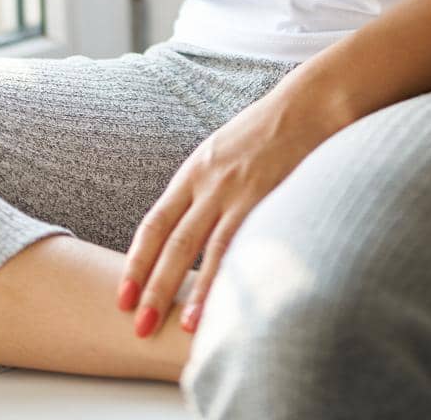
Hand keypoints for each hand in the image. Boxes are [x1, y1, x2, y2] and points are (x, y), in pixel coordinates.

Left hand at [114, 76, 341, 338]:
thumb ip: (205, 187)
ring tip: (186, 327)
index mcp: (195, 171)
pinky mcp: (273, 196)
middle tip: (140, 326)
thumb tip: (189, 227)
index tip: (122, 298)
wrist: (308, 102)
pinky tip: (236, 299)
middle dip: (155, 287)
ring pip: (210, 248)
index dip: (137, 263)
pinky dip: (238, 273)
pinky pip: (250, 242)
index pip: (155, 224)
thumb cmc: (267, 129)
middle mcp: (211, 182)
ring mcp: (242, 190)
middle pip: (175, 243)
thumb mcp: (223, 151)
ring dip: (198, 291)